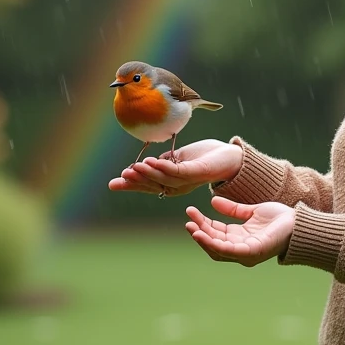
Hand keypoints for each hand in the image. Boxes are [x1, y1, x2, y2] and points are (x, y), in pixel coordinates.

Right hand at [108, 139, 242, 197]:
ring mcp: (189, 180)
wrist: (230, 156)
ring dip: (148, 173)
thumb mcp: (178, 159)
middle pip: (154, 185)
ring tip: (133, 168)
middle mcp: (179, 187)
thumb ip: (164, 163)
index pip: (149, 185)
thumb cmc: (204, 158)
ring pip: (164, 179)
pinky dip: (165, 167)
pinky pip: (179, 171)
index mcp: (173, 184)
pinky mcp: (198, 171)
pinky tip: (152, 162)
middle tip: (120, 178)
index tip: (114, 183)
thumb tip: (146, 163)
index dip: (132, 184)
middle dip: (136, 182)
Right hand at [185, 196, 294, 266]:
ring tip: (191, 228)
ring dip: (203, 239)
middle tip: (187, 220)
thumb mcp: (252, 212)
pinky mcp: (252, 253)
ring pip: (218, 249)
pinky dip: (214, 244)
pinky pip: (229, 251)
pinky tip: (204, 235)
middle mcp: (241, 249)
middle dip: (199, 231)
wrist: (299, 223)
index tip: (191, 213)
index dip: (202, 225)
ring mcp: (246, 253)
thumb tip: (213, 201)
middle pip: (214, 243)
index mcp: (240, 239)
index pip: (216, 234)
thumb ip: (233, 209)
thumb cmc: (280, 219)